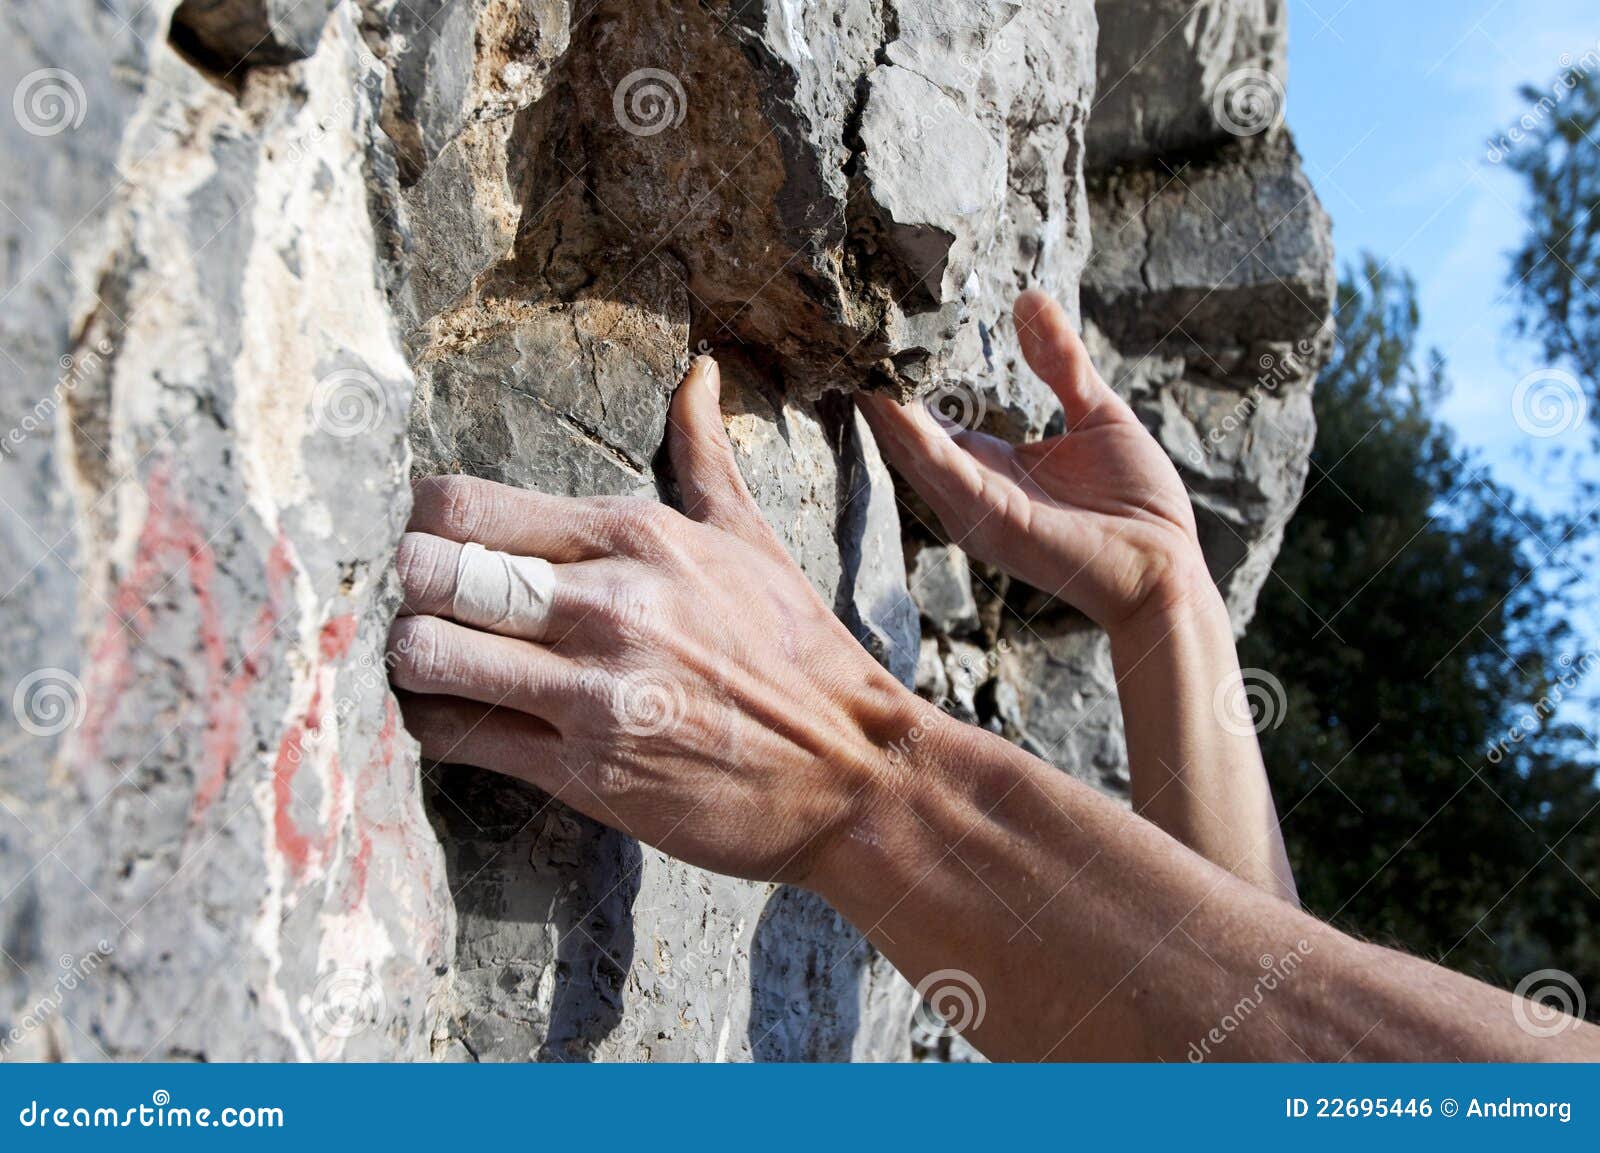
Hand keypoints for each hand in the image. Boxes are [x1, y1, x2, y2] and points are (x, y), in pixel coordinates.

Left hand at [387, 358, 920, 884]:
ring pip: (427, 655)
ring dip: (414, 658)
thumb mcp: (750, 536)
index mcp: (634, 536)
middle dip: (413, 587)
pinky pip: (456, 738)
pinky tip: (463, 714)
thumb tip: (699, 370)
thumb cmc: (796, 648)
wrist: (849, 769)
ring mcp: (591, 693)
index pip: (463, 504)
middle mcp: (605, 606)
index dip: (425, 519)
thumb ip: (702, 451)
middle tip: (432, 602)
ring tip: (438, 659)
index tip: (437, 538)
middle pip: (431, 572)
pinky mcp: (583, 774)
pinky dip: (439, 724)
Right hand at [858, 289, 1212, 632]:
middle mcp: (969, 493)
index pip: (927, 423)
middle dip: (876, 389)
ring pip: (912, 452)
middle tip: (847, 334)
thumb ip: (1060, 362)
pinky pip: (944, 472)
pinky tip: (887, 402)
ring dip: (881, 408)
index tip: (880, 333)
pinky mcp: (993, 520)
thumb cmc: (1138, 505)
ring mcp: (975, 510)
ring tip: (854, 357)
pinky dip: (913, 437)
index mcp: (989, 468)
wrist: (1165, 569)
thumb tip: (1029, 298)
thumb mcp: (1097, 414)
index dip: (903, 380)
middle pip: (904, 437)